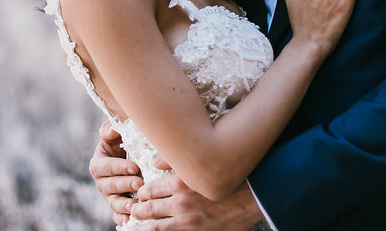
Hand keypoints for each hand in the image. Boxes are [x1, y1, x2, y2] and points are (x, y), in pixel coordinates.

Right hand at [89, 121, 142, 226]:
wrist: (127, 159)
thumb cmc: (120, 145)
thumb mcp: (114, 136)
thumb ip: (110, 130)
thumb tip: (113, 127)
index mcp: (98, 164)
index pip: (106, 167)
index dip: (119, 167)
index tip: (135, 167)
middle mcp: (102, 182)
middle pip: (110, 186)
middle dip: (125, 185)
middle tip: (140, 184)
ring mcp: (109, 196)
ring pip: (114, 203)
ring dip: (124, 205)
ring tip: (136, 205)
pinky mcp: (117, 208)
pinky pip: (118, 216)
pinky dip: (123, 219)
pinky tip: (131, 221)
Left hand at [130, 172, 263, 230]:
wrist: (252, 198)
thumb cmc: (227, 178)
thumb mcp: (201, 163)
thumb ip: (175, 161)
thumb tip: (153, 162)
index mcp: (180, 182)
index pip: (149, 189)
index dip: (141, 193)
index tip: (140, 195)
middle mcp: (182, 202)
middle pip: (149, 209)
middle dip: (138, 211)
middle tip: (134, 211)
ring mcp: (188, 221)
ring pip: (155, 227)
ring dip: (143, 226)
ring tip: (136, 226)